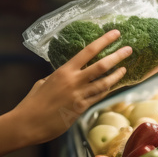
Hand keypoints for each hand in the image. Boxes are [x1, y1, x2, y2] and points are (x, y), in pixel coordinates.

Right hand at [11, 30, 131, 145]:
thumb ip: (57, 77)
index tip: (115, 34)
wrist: (28, 123)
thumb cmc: (32, 102)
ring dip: (116, 75)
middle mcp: (74, 81)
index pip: (88, 51)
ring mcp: (79, 95)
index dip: (104, 41)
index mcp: (64, 71)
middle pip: (101, 65)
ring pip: (104, 83)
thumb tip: (65, 76)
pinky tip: (112, 86)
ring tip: (124, 69)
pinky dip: (106, 90)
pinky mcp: (80, 109)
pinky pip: (98, 97)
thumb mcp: (44, 83)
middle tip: (129, 49)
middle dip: (117, 56)